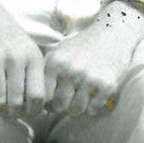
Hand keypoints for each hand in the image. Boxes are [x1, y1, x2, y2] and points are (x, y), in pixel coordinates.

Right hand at [0, 0, 46, 119]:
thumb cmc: (9, 39)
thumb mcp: (29, 50)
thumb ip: (36, 75)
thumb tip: (42, 107)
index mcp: (33, 58)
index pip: (39, 96)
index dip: (35, 110)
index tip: (30, 112)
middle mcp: (16, 59)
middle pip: (18, 102)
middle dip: (16, 113)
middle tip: (13, 112)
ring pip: (0, 100)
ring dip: (0, 109)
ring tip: (1, 106)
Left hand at [42, 2, 143, 119]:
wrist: (113, 33)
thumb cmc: (82, 46)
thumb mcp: (59, 52)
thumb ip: (45, 71)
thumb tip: (30, 98)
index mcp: (56, 62)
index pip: (44, 96)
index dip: (46, 102)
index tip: (52, 100)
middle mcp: (71, 70)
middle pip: (59, 106)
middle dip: (62, 107)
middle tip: (66, 102)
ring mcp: (89, 78)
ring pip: (76, 109)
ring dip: (77, 108)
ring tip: (79, 100)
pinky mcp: (107, 85)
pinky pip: (93, 108)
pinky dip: (92, 107)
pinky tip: (93, 98)